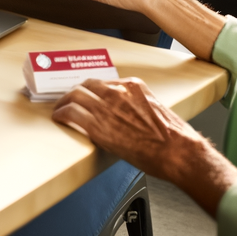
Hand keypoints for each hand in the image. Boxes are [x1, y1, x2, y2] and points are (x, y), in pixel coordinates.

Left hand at [52, 76, 236, 215]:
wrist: (177, 152)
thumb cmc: (173, 137)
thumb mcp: (155, 110)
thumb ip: (137, 105)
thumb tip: (127, 113)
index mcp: (133, 86)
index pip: (104, 82)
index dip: (92, 90)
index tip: (88, 95)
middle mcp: (117, 92)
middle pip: (87, 85)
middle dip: (76, 92)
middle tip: (69, 100)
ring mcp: (106, 107)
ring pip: (75, 96)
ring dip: (64, 102)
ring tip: (60, 109)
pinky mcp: (98, 126)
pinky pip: (71, 113)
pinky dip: (62, 114)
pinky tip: (59, 118)